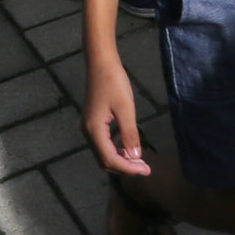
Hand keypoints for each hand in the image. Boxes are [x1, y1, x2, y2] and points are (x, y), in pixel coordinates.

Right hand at [83, 53, 149, 175]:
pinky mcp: (93, 123)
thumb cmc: (114, 82)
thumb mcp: (125, 109)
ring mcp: (89, 128)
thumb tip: (135, 157)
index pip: (110, 159)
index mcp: (94, 131)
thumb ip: (129, 134)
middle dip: (125, 167)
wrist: (101, 63)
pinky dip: (116, 150)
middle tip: (145, 168)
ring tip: (139, 160)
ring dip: (121, 160)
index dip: (128, 168)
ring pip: (103, 154)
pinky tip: (128, 148)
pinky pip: (103, 144)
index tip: (146, 170)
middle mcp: (88, 132)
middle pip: (104, 161)